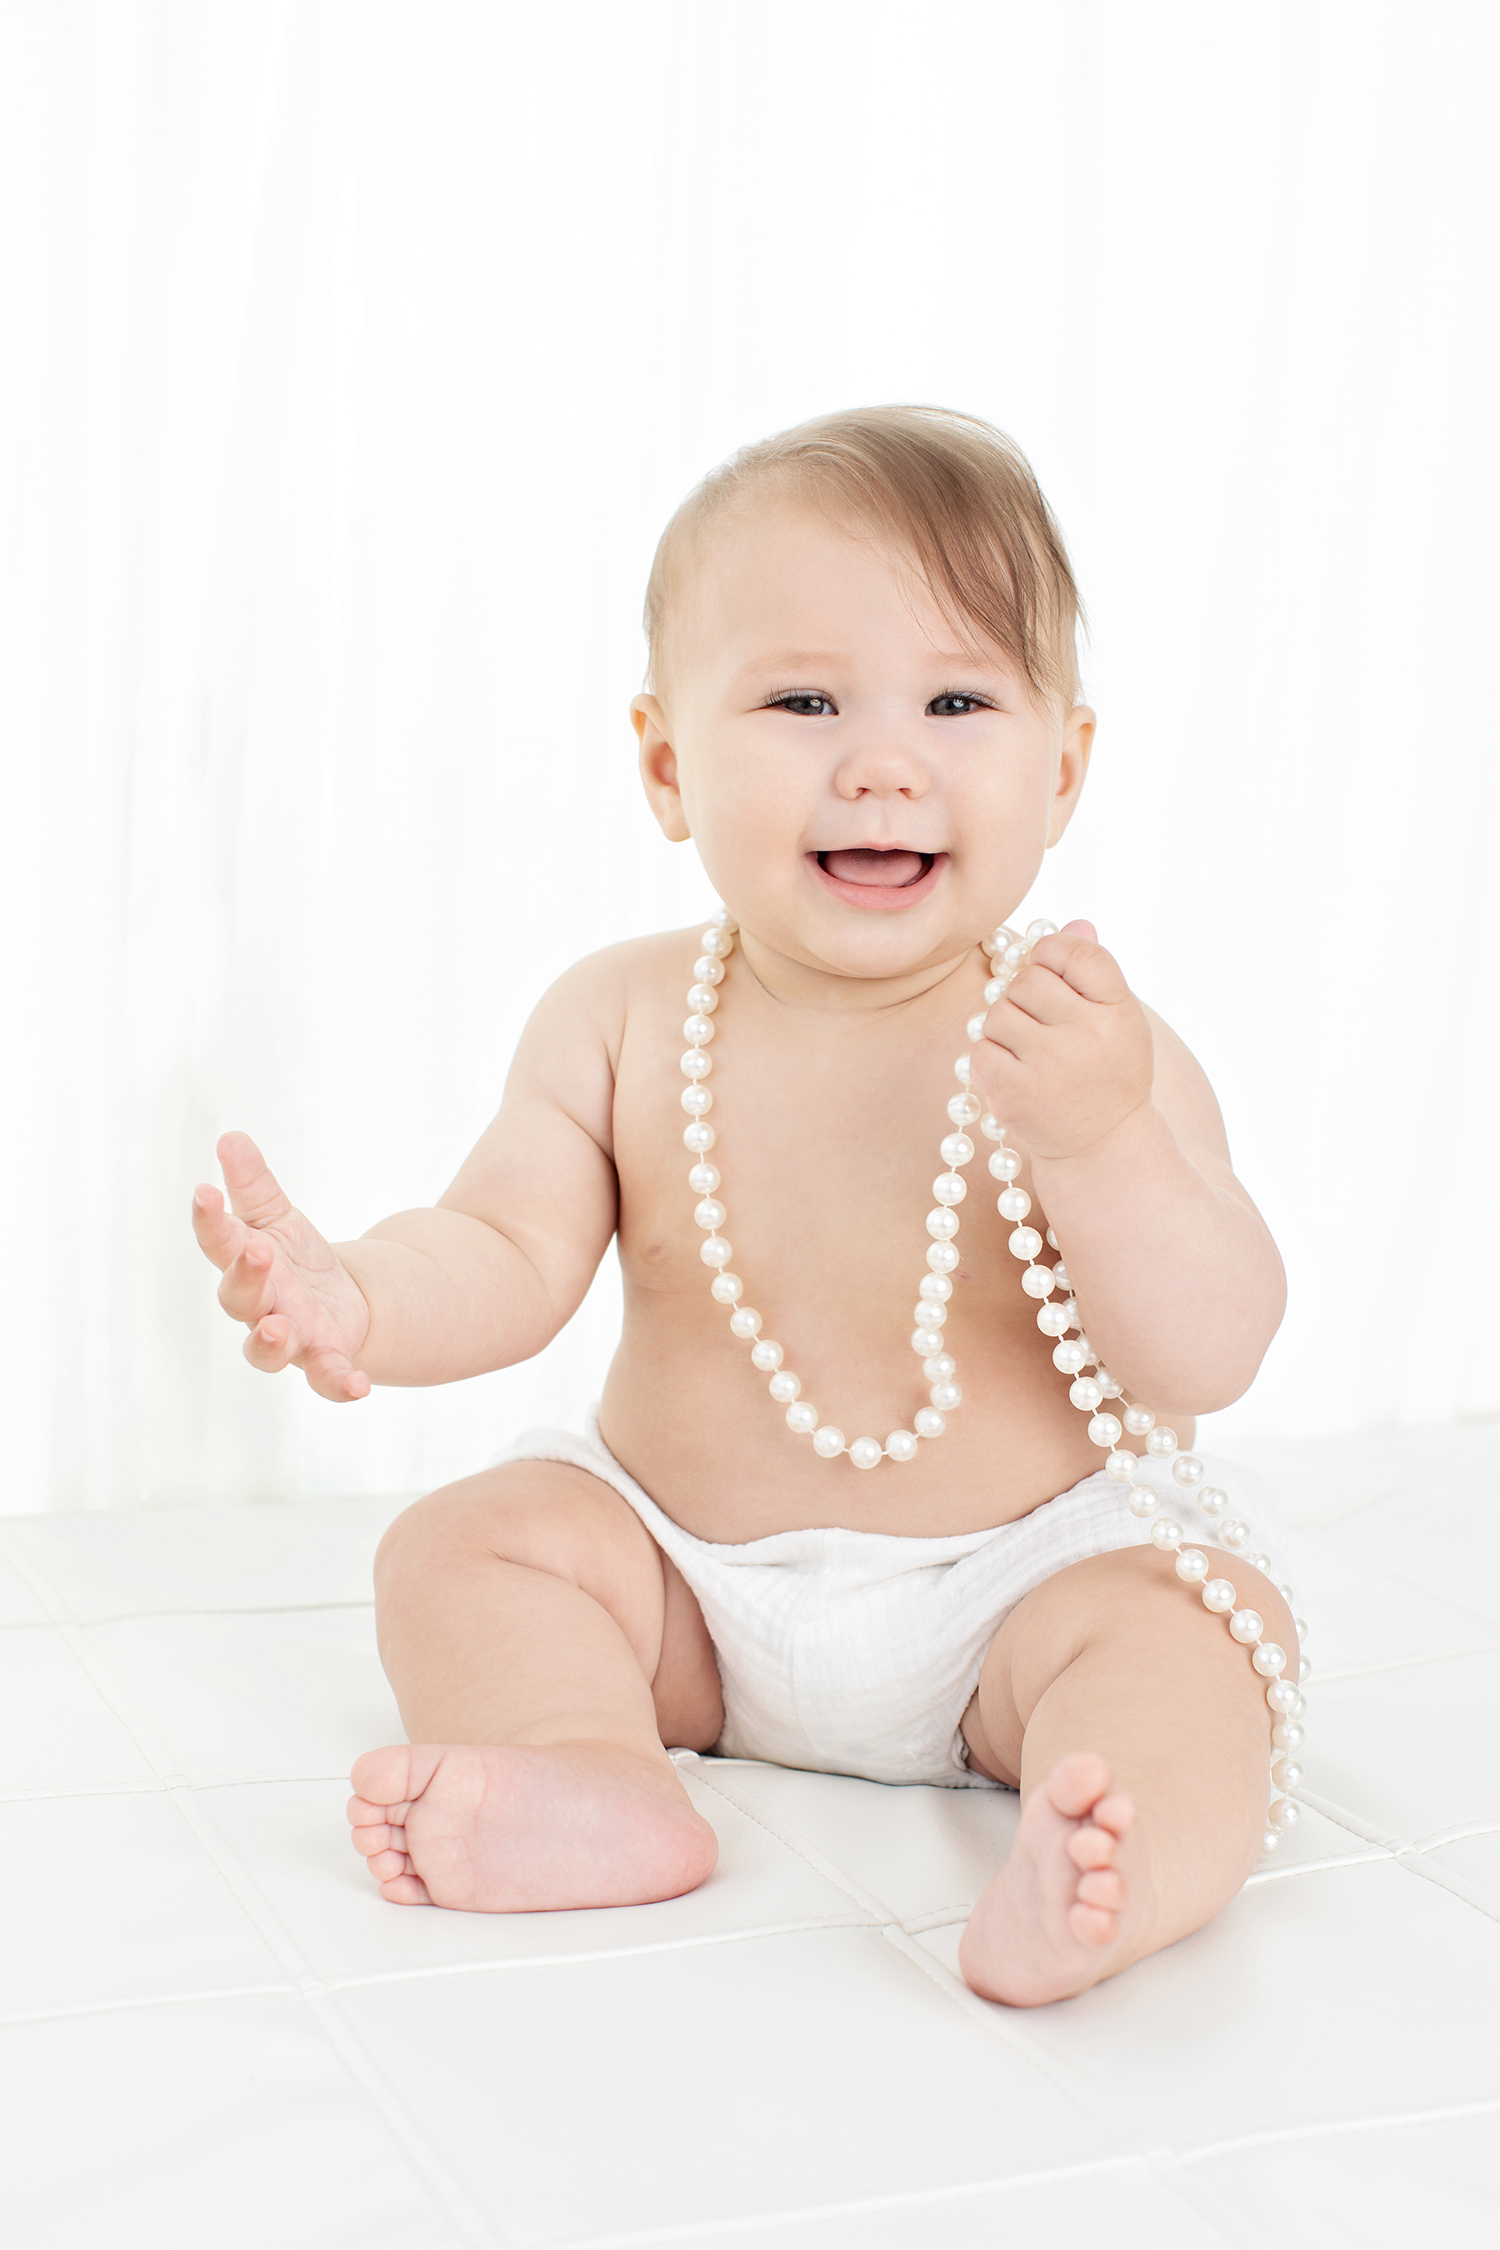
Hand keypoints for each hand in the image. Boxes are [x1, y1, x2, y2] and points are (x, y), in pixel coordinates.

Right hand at [192, 1132, 372, 1399]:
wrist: (340, 1302)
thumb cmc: (293, 1259)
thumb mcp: (277, 1216)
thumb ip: (254, 1183)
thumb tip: (231, 1137)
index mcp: (242, 1263)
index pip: (218, 1241)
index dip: (209, 1220)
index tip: (205, 1192)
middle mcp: (258, 1306)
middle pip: (240, 1297)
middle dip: (246, 1275)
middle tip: (256, 1249)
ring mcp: (289, 1337)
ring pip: (268, 1348)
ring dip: (270, 1340)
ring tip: (277, 1327)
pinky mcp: (324, 1360)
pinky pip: (327, 1378)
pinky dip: (340, 1384)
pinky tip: (359, 1385)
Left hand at [969, 921, 1153, 1162]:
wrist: (1103, 1145)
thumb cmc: (1107, 1071)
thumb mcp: (1117, 1019)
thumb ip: (1093, 971)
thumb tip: (1074, 922)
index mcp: (1119, 1010)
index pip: (1076, 951)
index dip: (1052, 952)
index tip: (1051, 972)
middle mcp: (1089, 1036)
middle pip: (1027, 979)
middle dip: (1024, 995)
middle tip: (1040, 1024)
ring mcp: (1050, 1067)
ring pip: (997, 1013)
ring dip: (1003, 1027)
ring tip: (1029, 1052)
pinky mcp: (1014, 1095)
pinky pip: (979, 1050)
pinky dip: (989, 1058)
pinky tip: (1014, 1075)